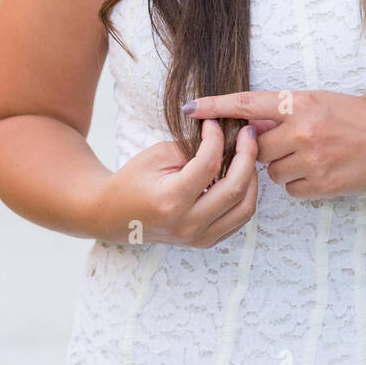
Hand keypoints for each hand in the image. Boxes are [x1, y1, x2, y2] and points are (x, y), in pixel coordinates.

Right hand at [88, 119, 258, 246]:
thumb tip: (223, 135)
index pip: (209, 165)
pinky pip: (239, 220)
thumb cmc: (132, 181)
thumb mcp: (157, 155)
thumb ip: (192, 146)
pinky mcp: (205, 242)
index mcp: (171, 201)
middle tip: (247, 133)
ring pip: (245, 208)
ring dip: (252, 177)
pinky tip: (240, 175)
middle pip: (236, 189)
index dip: (216, 138)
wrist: (113, 215)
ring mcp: (198, 238)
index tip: (214, 122)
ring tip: (247, 154)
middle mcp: (188, 224)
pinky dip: (245, 196)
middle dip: (248, 155)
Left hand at [181, 91, 365, 199]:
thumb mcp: (318, 101)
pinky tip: (319, 170)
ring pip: (272, 172)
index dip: (215, 106)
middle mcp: (302, 131)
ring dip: (283, 167)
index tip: (190, 108)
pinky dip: (300, 183)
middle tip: (287, 142)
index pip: (246, 104)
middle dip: (263, 148)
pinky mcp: (321, 184)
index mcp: (299, 103)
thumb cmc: (356, 117)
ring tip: (311, 155)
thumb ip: (283, 110)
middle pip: (256, 148)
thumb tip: (251, 122)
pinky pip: (291, 189)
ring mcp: (311, 160)